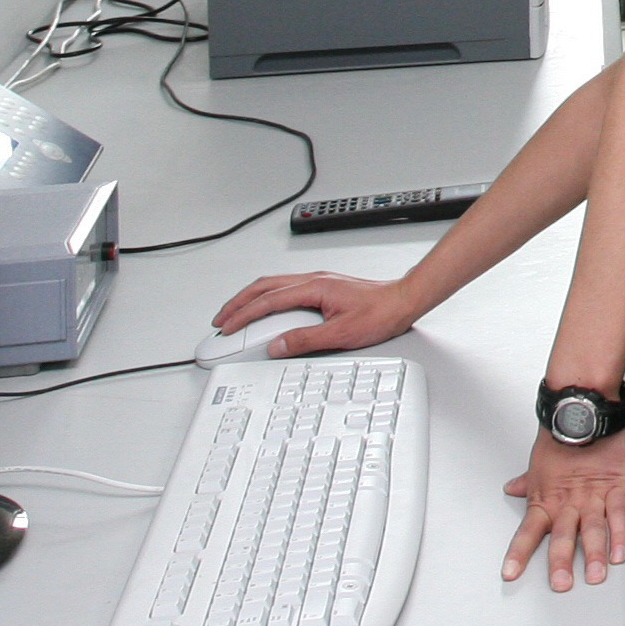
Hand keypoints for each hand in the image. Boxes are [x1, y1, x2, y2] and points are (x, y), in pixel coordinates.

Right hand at [209, 272, 424, 355]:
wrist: (403, 301)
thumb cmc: (380, 313)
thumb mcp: (341, 334)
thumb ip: (305, 340)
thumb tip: (276, 345)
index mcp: (314, 287)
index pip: (267, 301)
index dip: (243, 316)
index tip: (227, 329)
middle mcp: (313, 280)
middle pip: (263, 286)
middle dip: (238, 303)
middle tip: (221, 320)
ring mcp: (317, 282)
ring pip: (273, 285)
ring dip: (251, 299)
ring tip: (236, 315)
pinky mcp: (323, 287)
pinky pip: (285, 289)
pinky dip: (267, 299)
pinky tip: (265, 310)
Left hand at [503, 424, 624, 588]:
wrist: (583, 411)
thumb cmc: (560, 437)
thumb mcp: (538, 463)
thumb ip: (528, 483)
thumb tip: (513, 488)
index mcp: (546, 499)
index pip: (527, 531)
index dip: (519, 553)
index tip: (510, 574)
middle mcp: (568, 502)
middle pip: (562, 537)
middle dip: (560, 562)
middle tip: (561, 583)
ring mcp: (593, 497)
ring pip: (592, 530)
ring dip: (592, 554)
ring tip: (594, 574)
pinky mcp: (616, 487)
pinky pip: (618, 515)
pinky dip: (620, 535)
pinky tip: (619, 552)